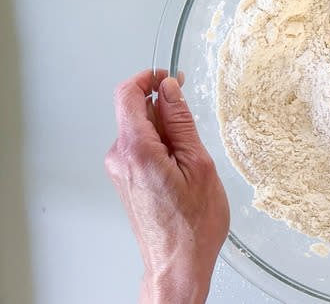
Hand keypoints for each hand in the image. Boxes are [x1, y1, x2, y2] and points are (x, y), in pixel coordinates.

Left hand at [105, 70, 228, 303]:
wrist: (178, 264)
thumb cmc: (192, 225)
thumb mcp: (198, 164)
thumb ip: (181, 122)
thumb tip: (170, 89)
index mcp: (136, 150)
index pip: (127, 95)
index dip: (148, 78)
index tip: (169, 76)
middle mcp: (120, 158)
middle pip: (135, 112)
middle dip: (164, 108)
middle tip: (192, 121)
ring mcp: (120, 170)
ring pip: (140, 131)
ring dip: (166, 131)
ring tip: (192, 158)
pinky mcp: (127, 180)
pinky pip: (141, 148)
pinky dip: (162, 146)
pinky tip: (182, 167)